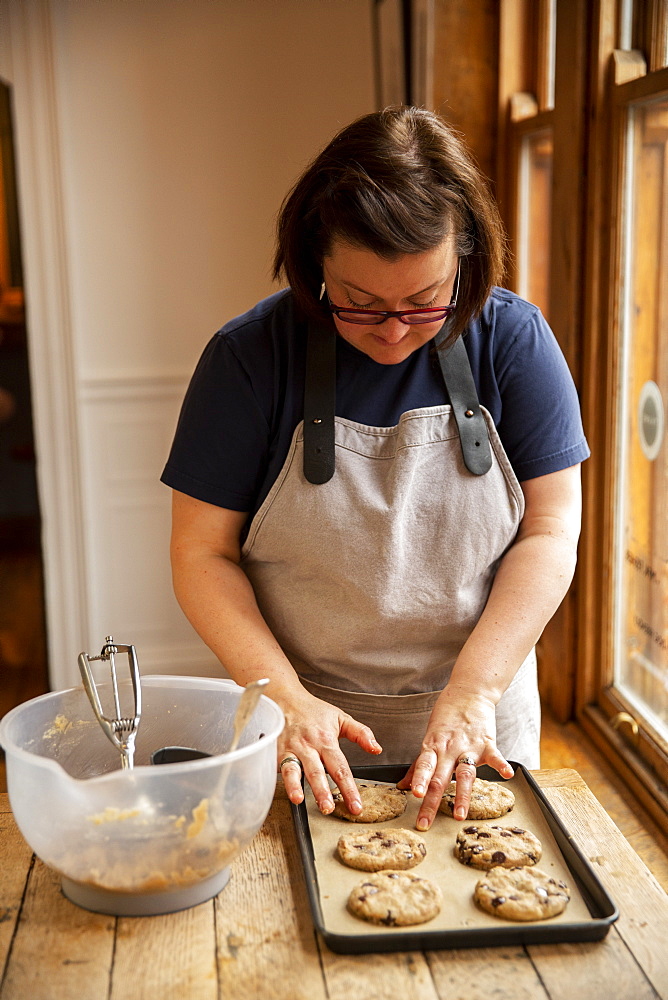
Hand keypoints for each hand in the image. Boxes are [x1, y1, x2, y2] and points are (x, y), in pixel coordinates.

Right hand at [276, 689, 381, 815]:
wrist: (285, 697)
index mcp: (326, 740)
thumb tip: (377, 749)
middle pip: (316, 771)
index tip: (356, 807)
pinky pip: (276, 766)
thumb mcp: (341, 718)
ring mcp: (289, 749)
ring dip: (295, 785)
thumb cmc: (313, 711)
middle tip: (329, 809)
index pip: (340, 768)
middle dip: (322, 791)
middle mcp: (308, 746)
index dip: (349, 789)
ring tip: (299, 800)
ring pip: (292, 769)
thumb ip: (361, 733)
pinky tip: (281, 791)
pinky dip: (278, 779)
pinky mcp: (274, 751)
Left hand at [397, 684, 513, 829]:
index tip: (415, 797)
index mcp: (433, 746)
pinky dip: (501, 765)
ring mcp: (469, 746)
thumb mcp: (430, 738)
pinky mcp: (487, 743)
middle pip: (439, 778)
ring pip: (464, 774)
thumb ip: (420, 764)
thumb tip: (403, 786)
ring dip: (461, 795)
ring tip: (459, 814)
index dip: (419, 781)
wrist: (469, 692)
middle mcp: (450, 748)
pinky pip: (495, 756)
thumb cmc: (447, 716)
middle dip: (432, 802)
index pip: (424, 767)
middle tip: (425, 823)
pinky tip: (507, 774)